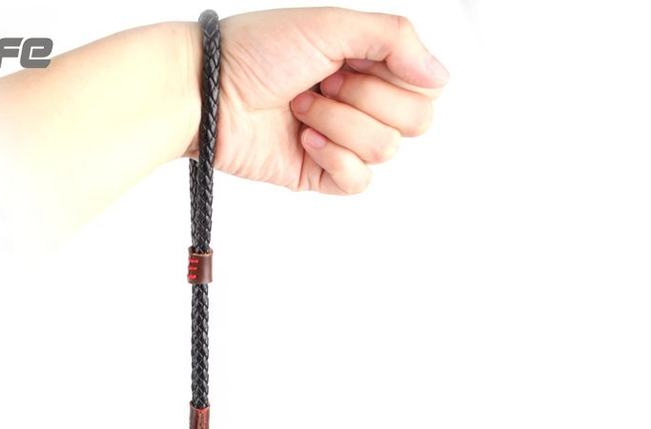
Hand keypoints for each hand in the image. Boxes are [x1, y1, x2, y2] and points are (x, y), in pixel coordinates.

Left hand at [191, 8, 448, 194]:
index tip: (351, 61)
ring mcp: (342, 142)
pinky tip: (302, 138)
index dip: (397, 77)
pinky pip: (358, 181)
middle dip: (368, 99)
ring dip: (340, 123)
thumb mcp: (332, 24)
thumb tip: (442, 76)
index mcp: (368, 63)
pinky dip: (333, 158)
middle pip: (415, 122)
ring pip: (384, 151)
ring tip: (300, 108)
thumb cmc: (257, 51)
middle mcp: (360, 102)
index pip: (425, 86)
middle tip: (323, 83)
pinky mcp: (320, 175)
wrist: (209, 94)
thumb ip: (396, 39)